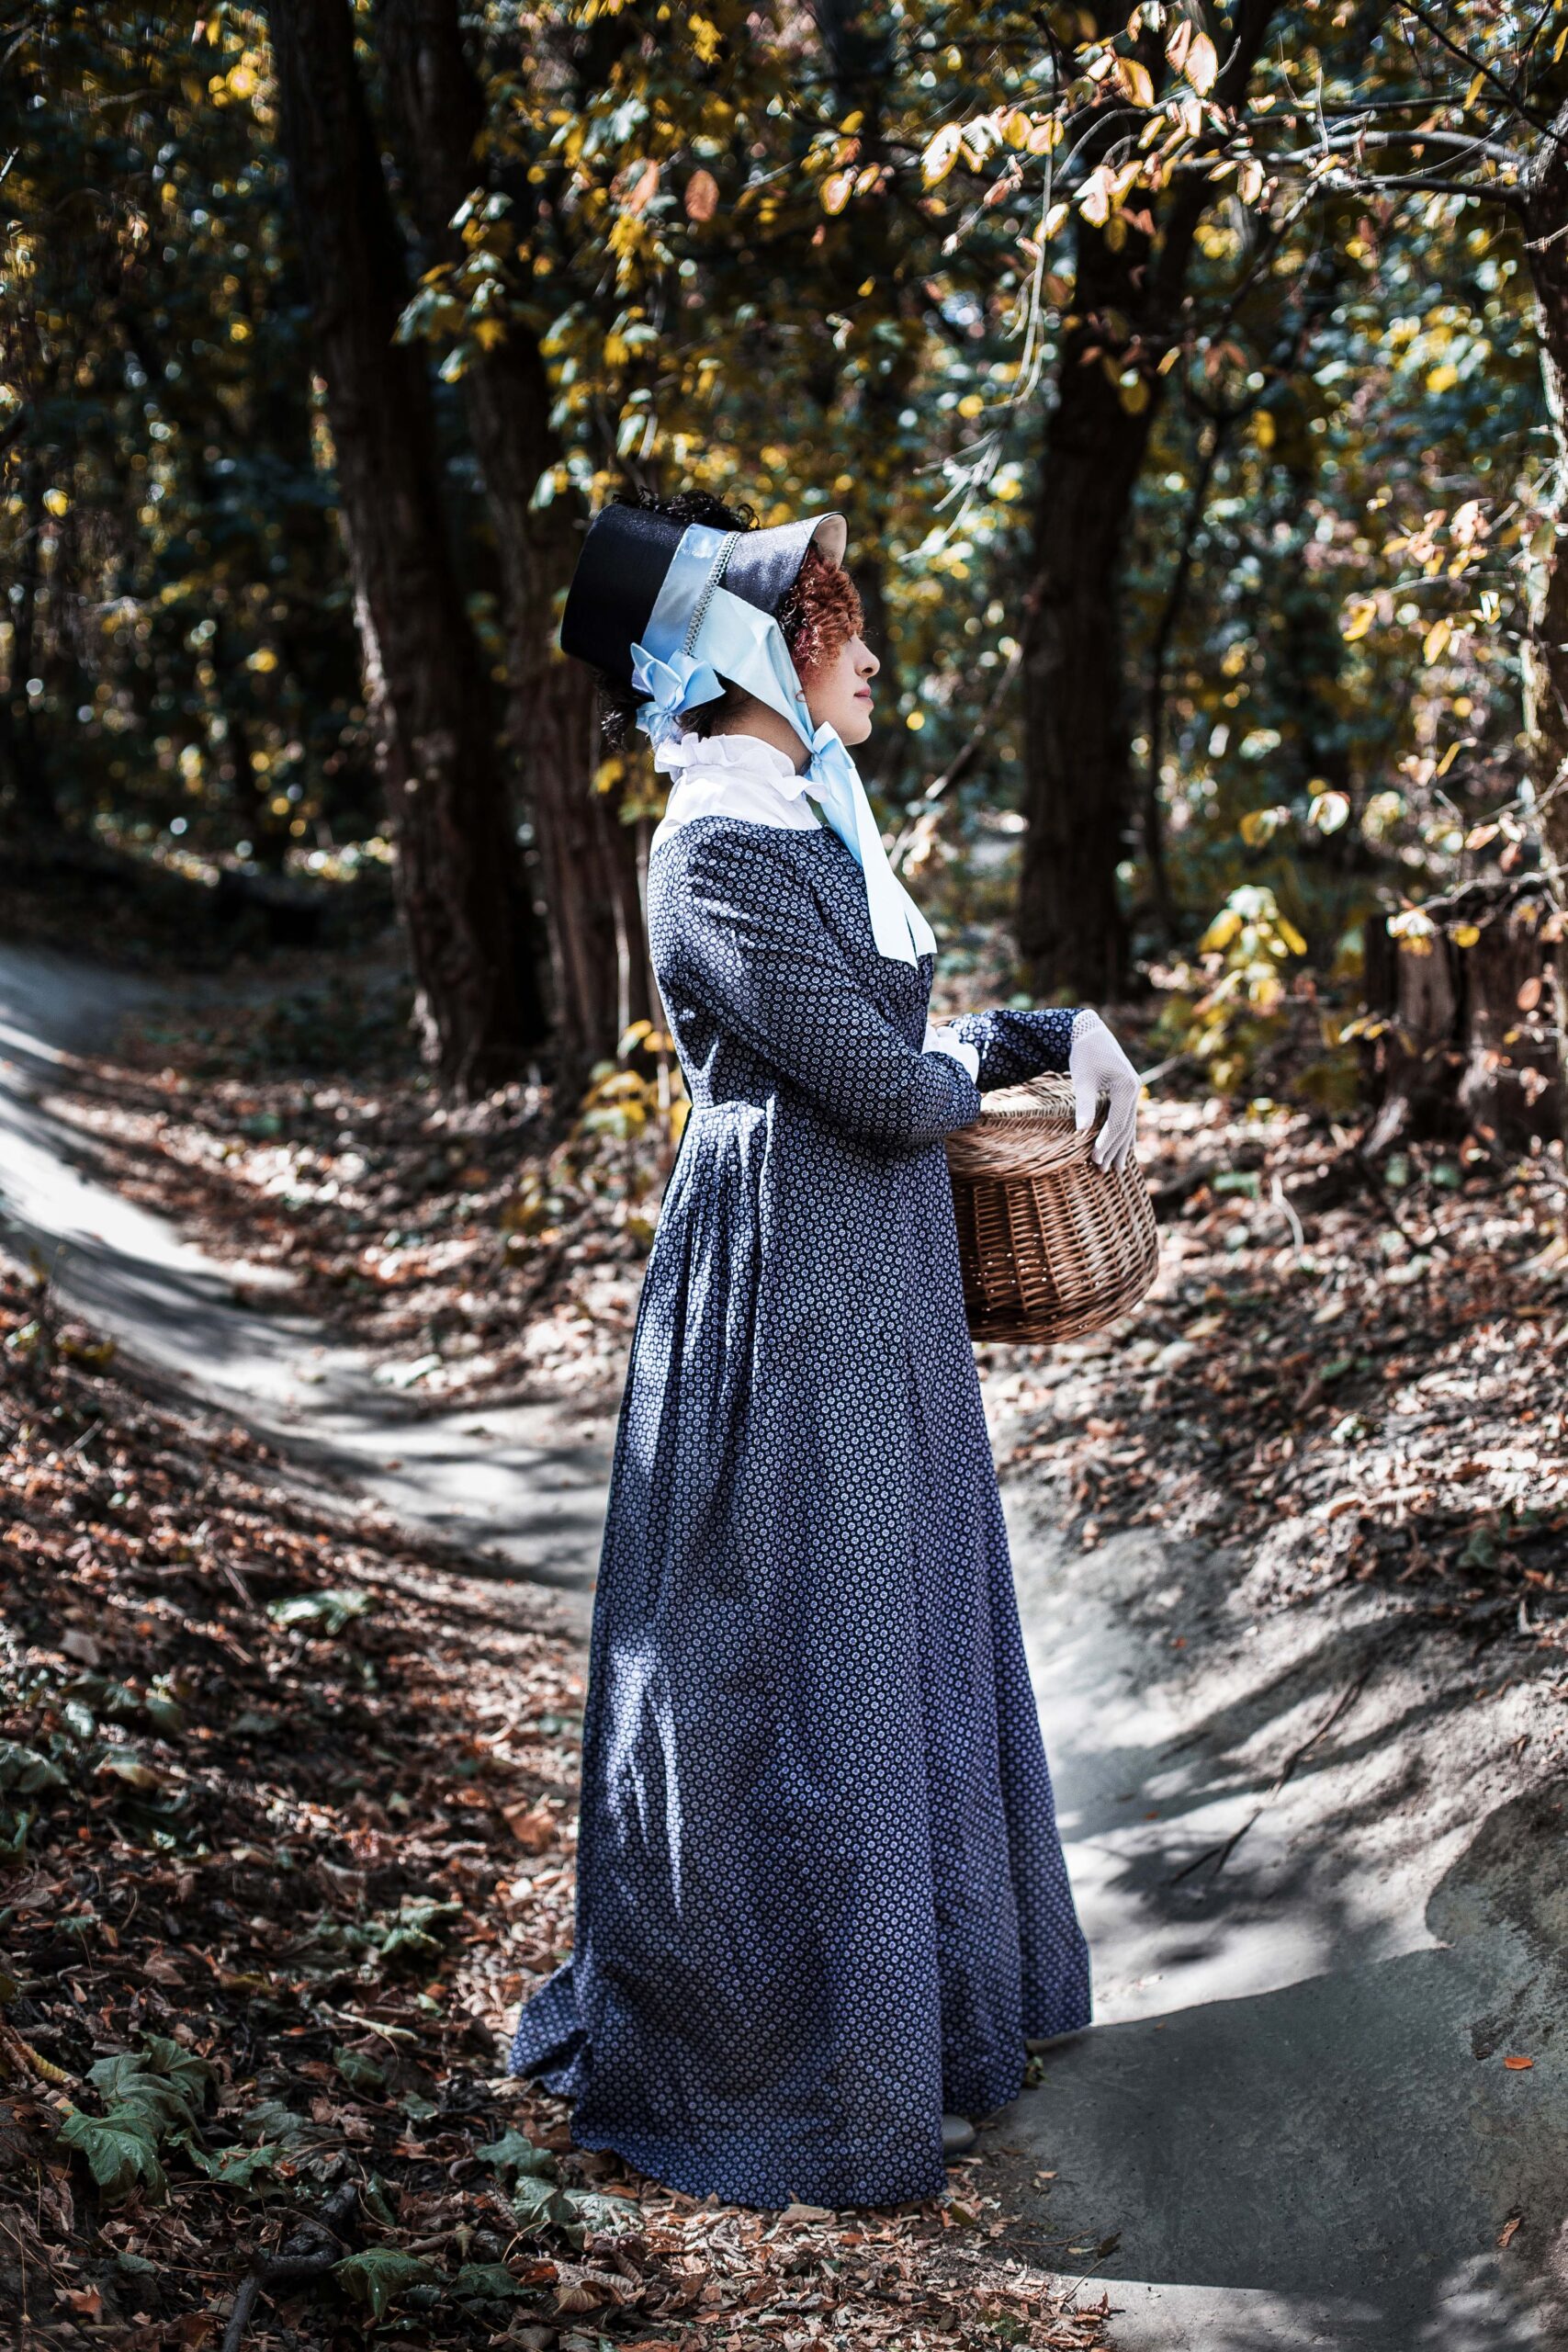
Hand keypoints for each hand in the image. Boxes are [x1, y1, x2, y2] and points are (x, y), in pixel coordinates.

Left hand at [1068, 1011, 1139, 1172]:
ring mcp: (1133, 1090)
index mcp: (1126, 1087)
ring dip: (1121, 1146)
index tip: (1095, 1159)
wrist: (1089, 1032)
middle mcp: (1134, 1090)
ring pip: (1128, 1124)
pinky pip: (1127, 1117)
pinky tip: (1124, 1148)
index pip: (1117, 1122)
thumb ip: (1084, 1104)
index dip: (1106, 1142)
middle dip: (1115, 1150)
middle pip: (1125, 1127)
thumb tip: (1082, 1131)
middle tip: (1105, 1171)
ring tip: (1116, 1168)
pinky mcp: (1127, 1090)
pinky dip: (1124, 1134)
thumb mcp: (1082, 1078)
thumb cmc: (1083, 1054)